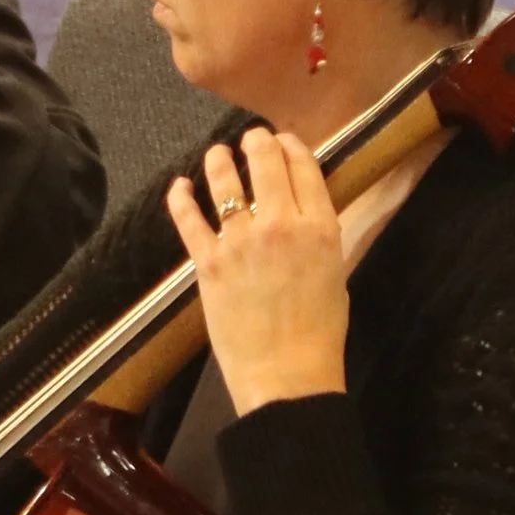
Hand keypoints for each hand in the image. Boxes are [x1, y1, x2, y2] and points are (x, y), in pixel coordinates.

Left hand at [167, 128, 354, 416]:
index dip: (291, 146)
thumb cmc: (320, 332)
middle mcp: (281, 224)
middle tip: (251, 138)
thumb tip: (306, 214)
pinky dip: (180, 197)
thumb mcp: (336, 273)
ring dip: (219, 160)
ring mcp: (240, 241)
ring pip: (225, 181)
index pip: (304, 167)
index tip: (283, 141)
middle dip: (257, 142)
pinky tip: (179, 185)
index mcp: (320, 227)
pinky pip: (188, 219)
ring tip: (217, 154)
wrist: (287, 375)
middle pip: (265, 162)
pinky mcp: (208, 262)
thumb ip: (319, 236)